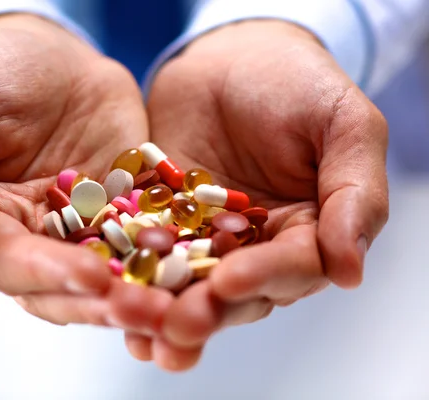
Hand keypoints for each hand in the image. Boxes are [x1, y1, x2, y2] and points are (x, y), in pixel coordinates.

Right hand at [0, 14, 172, 331]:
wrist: (52, 53)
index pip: (10, 262)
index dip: (49, 274)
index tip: (92, 279)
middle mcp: (35, 237)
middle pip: (65, 286)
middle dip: (107, 303)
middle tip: (151, 313)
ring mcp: (84, 227)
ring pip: (112, 273)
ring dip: (144, 292)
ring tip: (181, 306)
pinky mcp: (126, 210)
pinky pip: (149, 238)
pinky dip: (173, 255)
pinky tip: (204, 266)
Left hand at [128, 20, 388, 370]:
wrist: (230, 57)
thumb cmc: (296, 83)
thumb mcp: (343, 124)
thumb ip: (355, 193)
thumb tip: (349, 273)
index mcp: (305, 232)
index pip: (291, 267)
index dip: (264, 278)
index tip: (231, 283)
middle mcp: (253, 247)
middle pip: (235, 292)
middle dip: (208, 311)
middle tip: (178, 326)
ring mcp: (202, 239)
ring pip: (187, 285)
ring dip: (165, 313)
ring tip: (143, 339)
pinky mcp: (159, 224)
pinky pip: (145, 255)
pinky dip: (131, 280)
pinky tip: (111, 308)